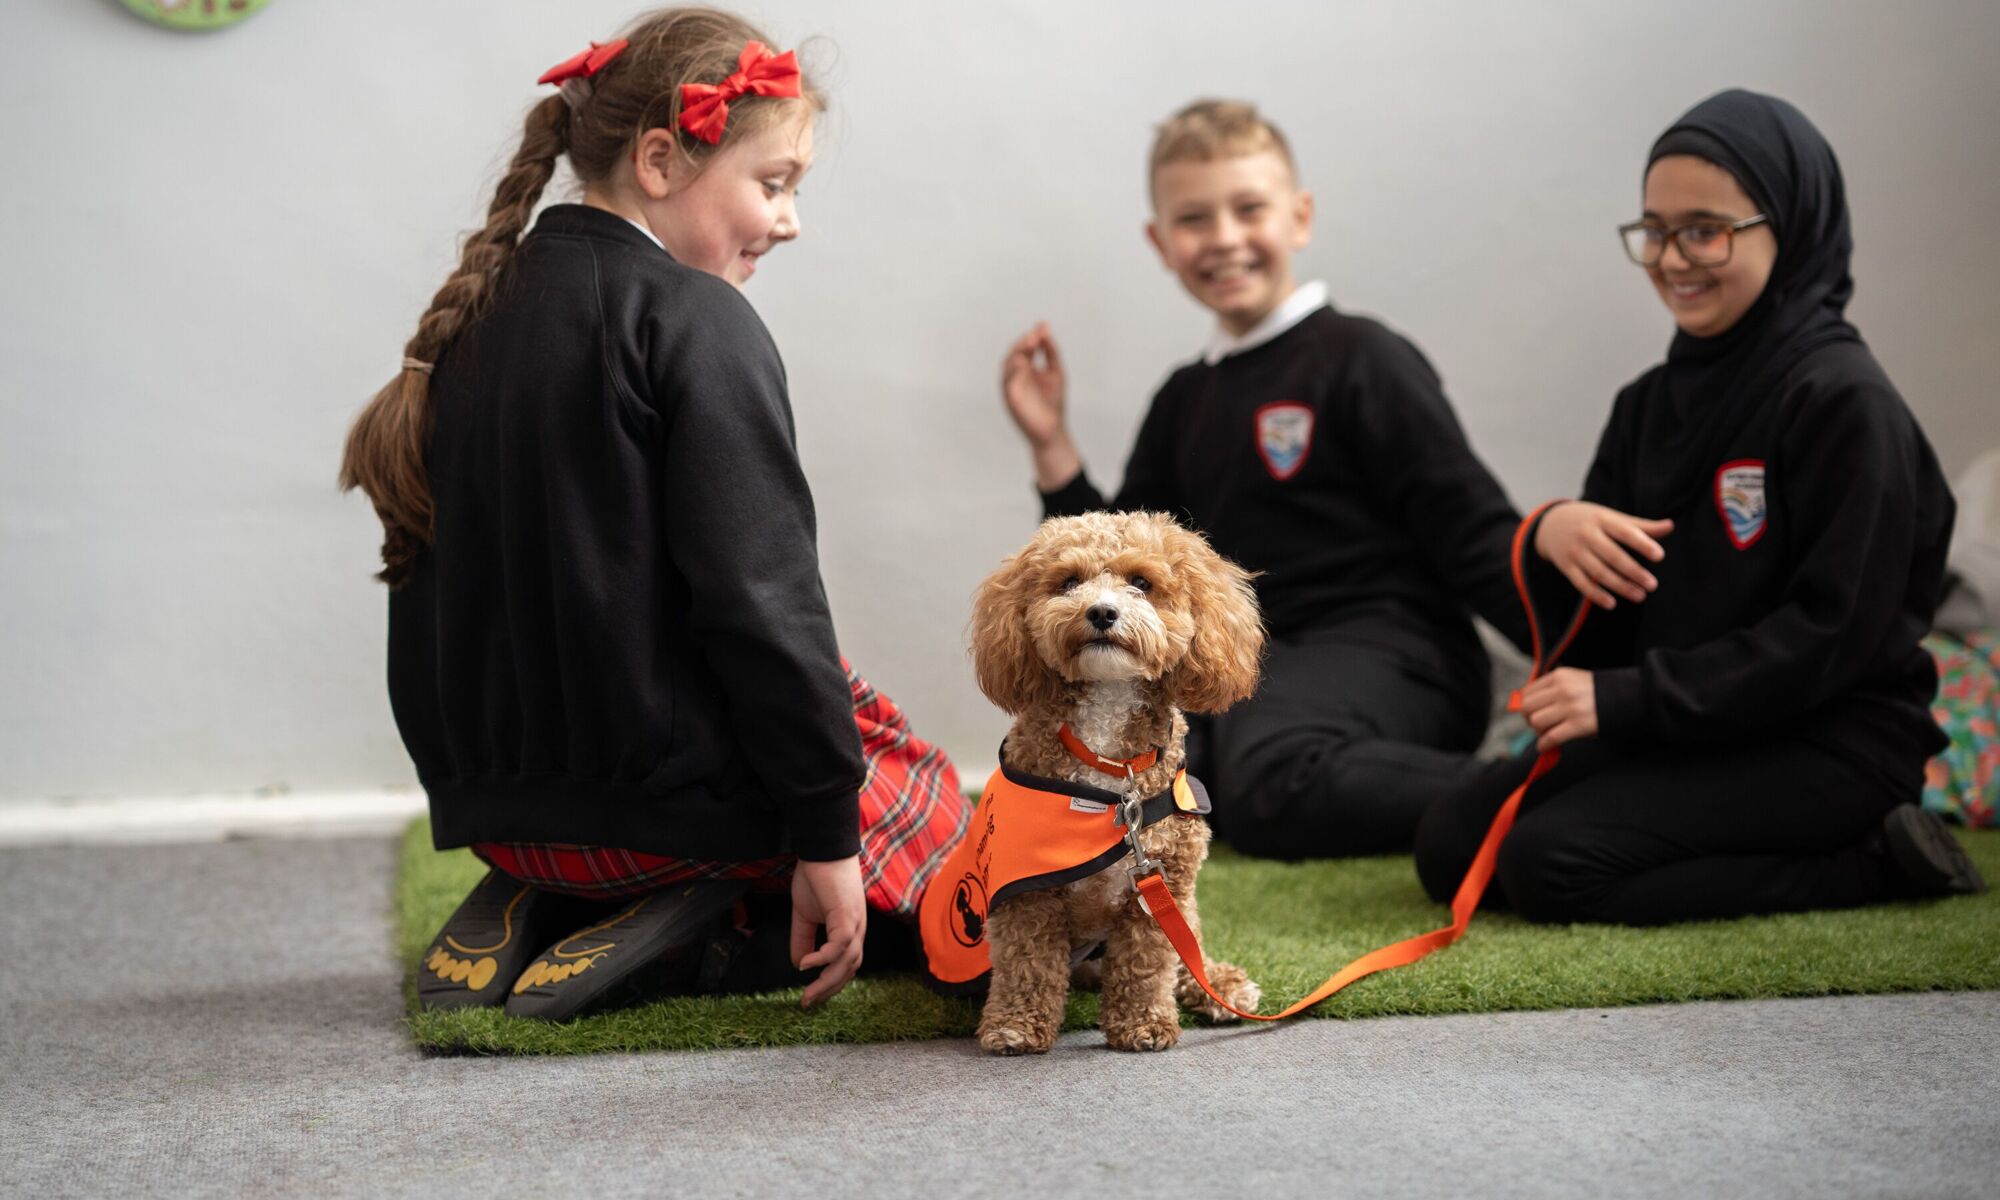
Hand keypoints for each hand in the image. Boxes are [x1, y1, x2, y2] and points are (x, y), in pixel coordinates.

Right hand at [790, 855, 865, 1007]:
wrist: (821, 848)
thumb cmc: (816, 876)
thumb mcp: (805, 914)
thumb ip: (803, 938)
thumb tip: (798, 964)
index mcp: (850, 930)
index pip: (846, 966)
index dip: (830, 984)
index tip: (810, 998)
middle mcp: (858, 930)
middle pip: (849, 969)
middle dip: (828, 990)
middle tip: (807, 1003)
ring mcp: (855, 922)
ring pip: (847, 962)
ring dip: (827, 981)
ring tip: (807, 993)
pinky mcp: (846, 914)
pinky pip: (839, 944)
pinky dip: (824, 958)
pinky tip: (806, 965)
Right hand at [1001, 323, 1082, 489]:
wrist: (1053, 431)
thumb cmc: (1053, 403)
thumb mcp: (1055, 371)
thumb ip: (1050, 351)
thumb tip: (1044, 328)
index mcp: (1025, 368)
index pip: (1024, 347)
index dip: (1032, 337)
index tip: (1043, 328)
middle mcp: (1016, 376)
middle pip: (1014, 353)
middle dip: (1024, 343)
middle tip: (1035, 336)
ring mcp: (1012, 387)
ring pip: (1007, 365)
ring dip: (1017, 353)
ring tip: (1029, 343)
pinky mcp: (1010, 399)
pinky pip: (1006, 382)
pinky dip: (1012, 371)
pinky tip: (1022, 362)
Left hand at [1518, 667, 1597, 750]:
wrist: (1627, 698)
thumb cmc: (1597, 693)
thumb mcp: (1573, 681)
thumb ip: (1551, 690)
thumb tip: (1525, 706)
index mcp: (1559, 676)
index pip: (1527, 692)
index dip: (1526, 706)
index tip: (1531, 713)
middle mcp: (1563, 689)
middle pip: (1527, 707)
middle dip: (1529, 719)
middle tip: (1538, 726)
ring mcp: (1570, 707)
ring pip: (1537, 722)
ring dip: (1539, 732)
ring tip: (1548, 733)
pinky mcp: (1578, 724)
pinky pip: (1551, 737)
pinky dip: (1545, 744)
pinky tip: (1546, 746)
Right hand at [1533, 502, 1673, 609]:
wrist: (1551, 523)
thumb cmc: (1592, 521)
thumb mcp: (1612, 518)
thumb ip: (1641, 526)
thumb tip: (1670, 526)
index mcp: (1602, 520)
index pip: (1625, 532)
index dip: (1642, 544)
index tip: (1659, 556)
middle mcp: (1587, 535)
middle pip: (1612, 555)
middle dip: (1633, 571)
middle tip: (1653, 585)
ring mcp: (1575, 552)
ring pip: (1599, 572)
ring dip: (1620, 586)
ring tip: (1640, 596)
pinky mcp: (1566, 567)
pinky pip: (1581, 583)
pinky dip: (1596, 595)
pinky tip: (1612, 604)